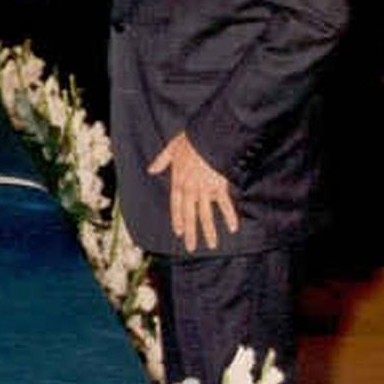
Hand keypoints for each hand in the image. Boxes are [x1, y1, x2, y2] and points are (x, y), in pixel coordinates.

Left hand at [147, 133, 237, 252]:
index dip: (177, 219)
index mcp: (179, 180)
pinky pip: (225, 204)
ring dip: (209, 230)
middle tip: (192, 248)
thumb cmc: (191, 139)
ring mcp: (205, 189)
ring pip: (206, 213)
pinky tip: (233, 228)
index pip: (176, 204)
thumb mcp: (171, 148)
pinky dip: (229, 216)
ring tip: (212, 245)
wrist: (209, 135)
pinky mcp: (219, 186)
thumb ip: (161, 161)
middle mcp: (191, 188)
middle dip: (191, 232)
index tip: (179, 232)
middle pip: (190, 214)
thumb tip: (151, 169)